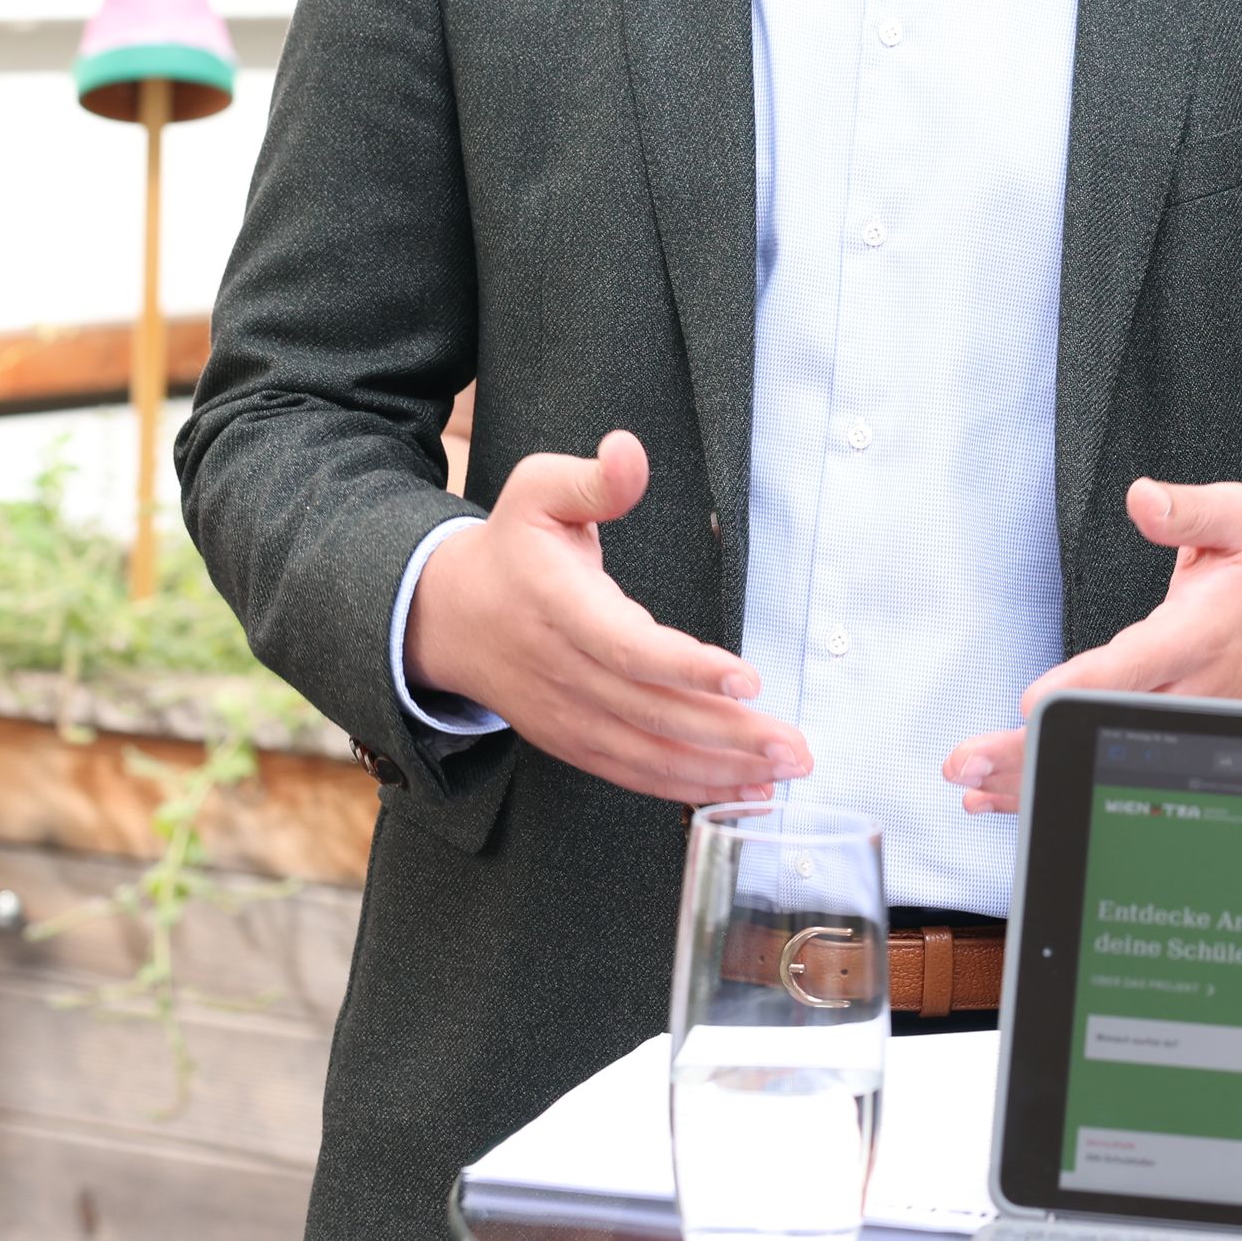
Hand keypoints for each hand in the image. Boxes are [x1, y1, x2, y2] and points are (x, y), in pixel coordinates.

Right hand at [403, 431, 809, 804]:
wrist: (448, 617)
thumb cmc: (512, 546)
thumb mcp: (539, 491)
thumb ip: (593, 479)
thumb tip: (630, 450)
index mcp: (557, 606)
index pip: (626, 648)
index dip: (687, 668)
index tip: (748, 678)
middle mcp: (561, 672)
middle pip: (651, 714)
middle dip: (728, 735)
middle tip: (794, 746)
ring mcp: (566, 716)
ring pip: (648, 755)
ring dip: (720, 771)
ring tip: (785, 772)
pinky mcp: (573, 742)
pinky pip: (634, 774)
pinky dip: (687, 789)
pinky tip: (741, 790)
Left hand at [946, 479, 1241, 814]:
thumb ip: (1191, 510)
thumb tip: (1142, 499)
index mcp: (1197, 637)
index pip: (1137, 665)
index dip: (1086, 684)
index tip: (1033, 701)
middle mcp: (1186, 692)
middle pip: (1102, 728)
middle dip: (1032, 749)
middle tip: (968, 760)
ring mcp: (1176, 728)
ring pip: (1099, 761)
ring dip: (1030, 777)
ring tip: (968, 785)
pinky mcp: (1167, 744)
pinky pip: (1107, 771)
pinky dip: (1052, 783)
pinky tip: (1000, 797)